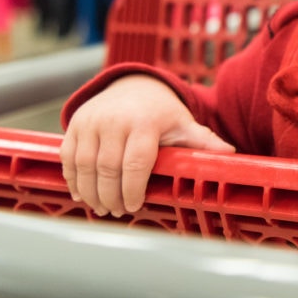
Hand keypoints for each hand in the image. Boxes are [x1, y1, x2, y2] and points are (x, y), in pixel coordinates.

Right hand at [60, 74, 234, 216]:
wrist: (132, 86)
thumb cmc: (161, 112)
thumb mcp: (183, 124)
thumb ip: (203, 141)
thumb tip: (230, 154)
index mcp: (145, 122)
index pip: (135, 162)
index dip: (132, 189)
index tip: (134, 206)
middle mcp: (115, 120)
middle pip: (107, 168)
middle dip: (110, 196)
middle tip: (117, 212)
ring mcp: (92, 121)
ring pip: (84, 165)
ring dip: (91, 192)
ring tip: (101, 208)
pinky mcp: (75, 124)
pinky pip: (68, 157)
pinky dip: (73, 179)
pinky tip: (82, 194)